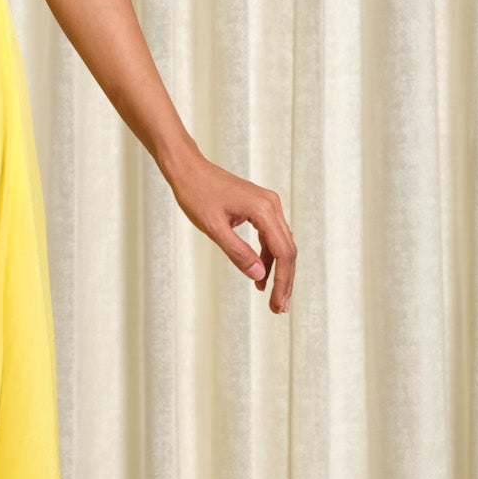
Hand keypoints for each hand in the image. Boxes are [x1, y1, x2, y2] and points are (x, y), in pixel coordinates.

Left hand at [167, 150, 295, 312]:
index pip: (283, 252)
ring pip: (282, 245)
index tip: (278, 304)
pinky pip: (271, 237)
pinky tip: (261, 275)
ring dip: (278, 272)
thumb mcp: (214, 228)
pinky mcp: (261, 208)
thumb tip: (260, 276)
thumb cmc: (197, 195)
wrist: (189, 170)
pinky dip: (268, 257)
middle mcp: (272, 205)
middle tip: (279, 308)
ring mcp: (268, 205)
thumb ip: (238, 252)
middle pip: (288, 250)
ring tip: (272, 298)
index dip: (283, 281)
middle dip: (284, 281)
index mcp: (263, 210)